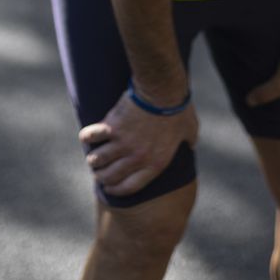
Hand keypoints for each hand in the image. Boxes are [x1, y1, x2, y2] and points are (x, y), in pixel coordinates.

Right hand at [78, 90, 198, 197]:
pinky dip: (87, 136)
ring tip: (93, 156)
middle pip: (109, 176)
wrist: (163, 90)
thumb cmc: (178, 109)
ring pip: (97, 160)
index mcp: (155, 164)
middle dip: (101, 176)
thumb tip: (192, 144)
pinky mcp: (111, 127)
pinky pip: (90, 137)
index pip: (129, 187)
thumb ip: (190, 141)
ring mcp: (122, 143)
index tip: (110, 187)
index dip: (116, 190)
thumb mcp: (190, 129)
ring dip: (93, 159)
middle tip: (99, 171)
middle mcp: (136, 158)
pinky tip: (88, 135)